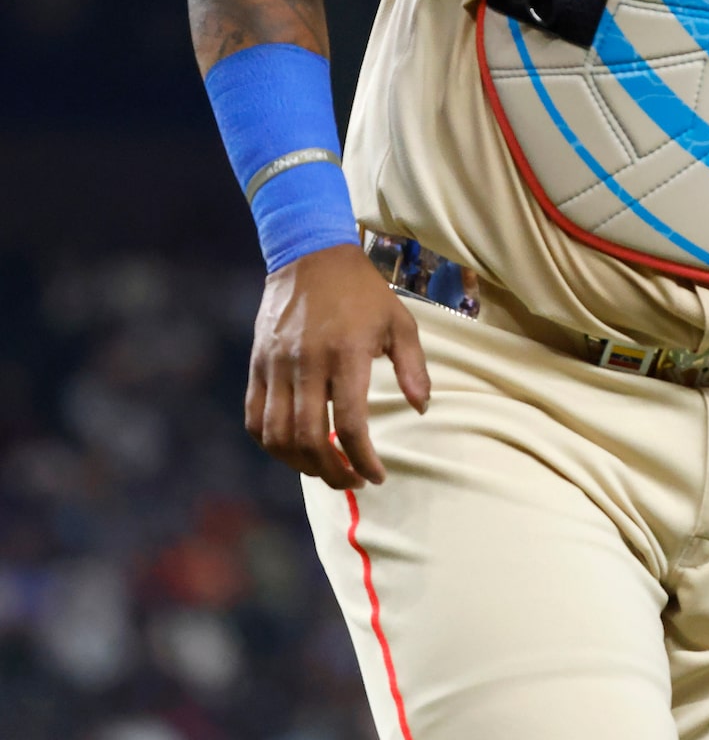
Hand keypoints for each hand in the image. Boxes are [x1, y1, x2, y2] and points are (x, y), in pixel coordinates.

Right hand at [244, 245, 429, 488]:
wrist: (310, 257)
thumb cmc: (363, 292)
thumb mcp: (400, 322)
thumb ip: (413, 368)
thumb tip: (422, 408)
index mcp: (347, 354)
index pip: (350, 424)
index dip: (363, 459)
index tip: (377, 476)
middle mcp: (307, 363)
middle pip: (310, 438)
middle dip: (332, 471)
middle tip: (352, 482)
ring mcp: (276, 366)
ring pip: (277, 434)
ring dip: (300, 464)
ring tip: (326, 471)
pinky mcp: (256, 365)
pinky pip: (254, 418)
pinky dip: (271, 444)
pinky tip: (293, 451)